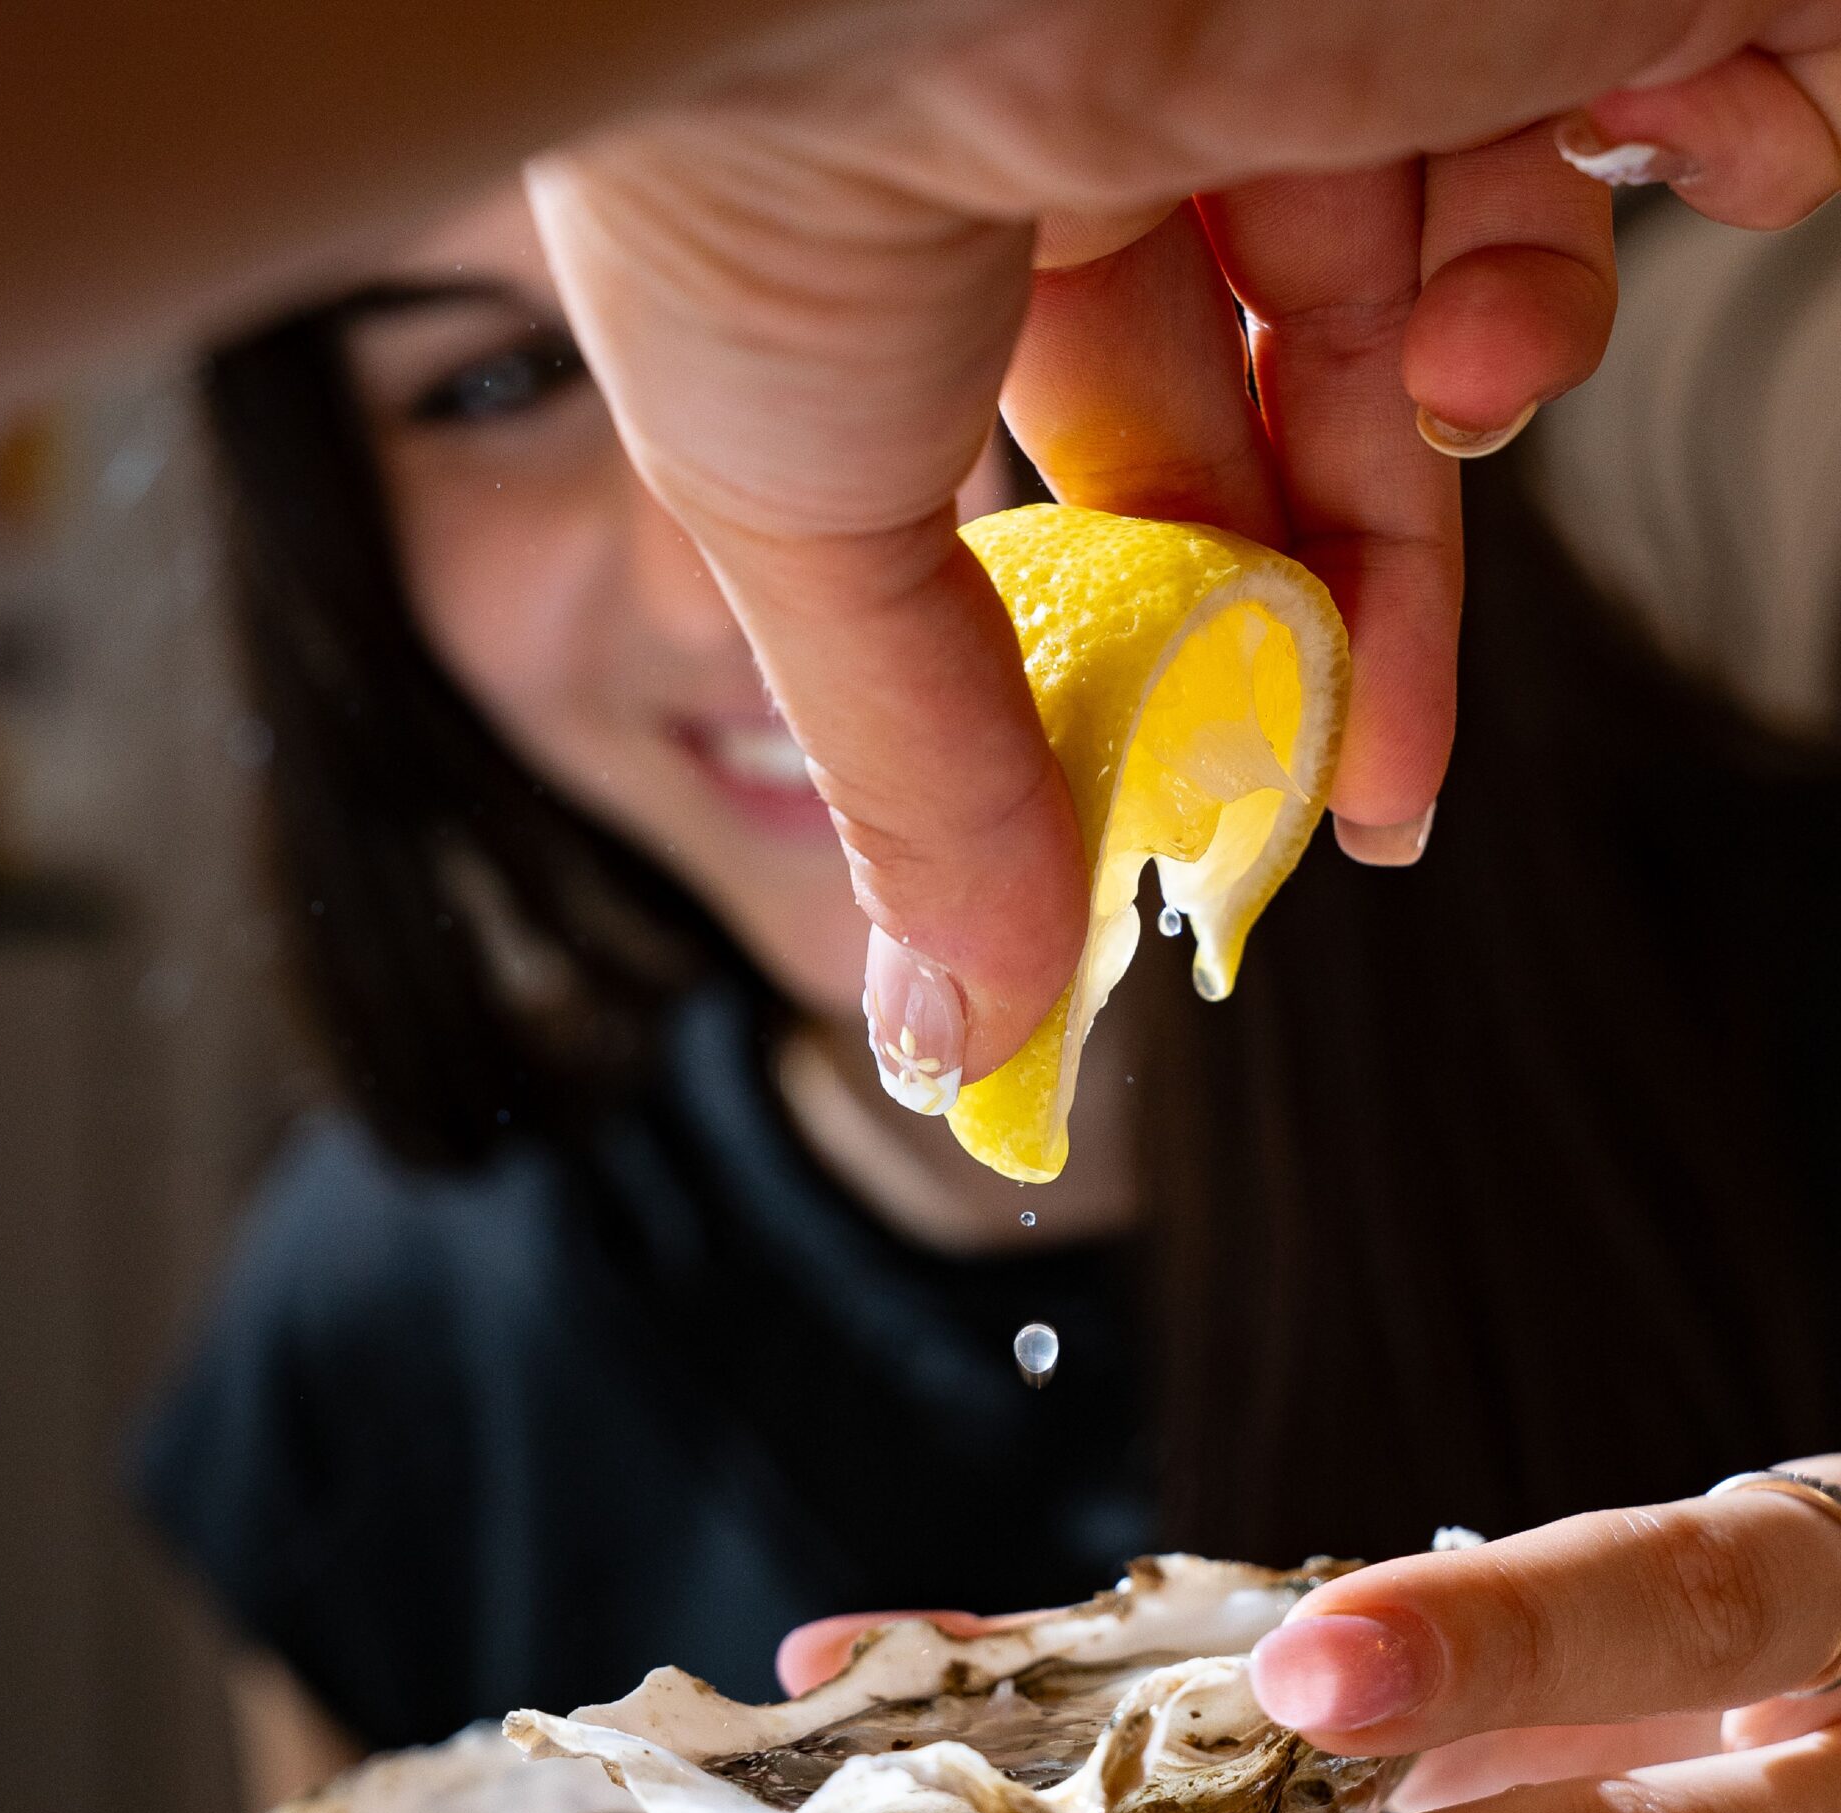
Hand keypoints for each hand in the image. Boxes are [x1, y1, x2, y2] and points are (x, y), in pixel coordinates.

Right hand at [533, 0, 1840, 1088]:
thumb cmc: (758, 173)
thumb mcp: (800, 522)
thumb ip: (915, 776)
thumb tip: (954, 1029)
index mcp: (985, 200)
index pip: (1153, 438)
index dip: (1225, 627)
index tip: (1273, 793)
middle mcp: (1164, 90)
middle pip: (1339, 372)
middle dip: (1381, 591)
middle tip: (1381, 778)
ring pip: (1500, 230)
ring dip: (1523, 356)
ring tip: (1480, 369)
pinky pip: (1721, 46)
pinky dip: (1768, 128)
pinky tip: (1709, 150)